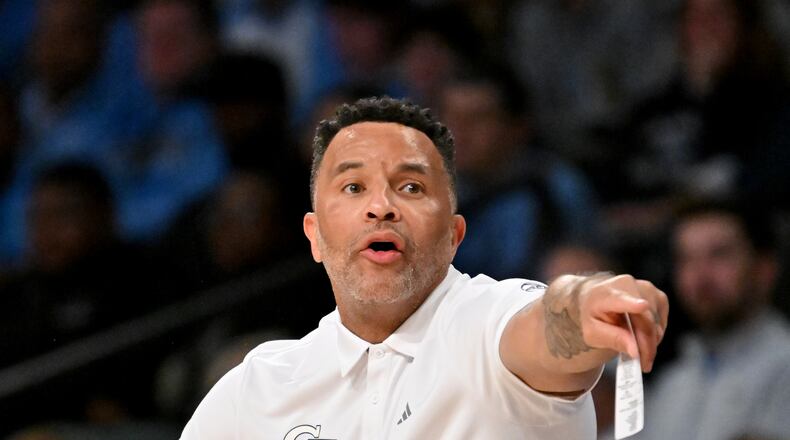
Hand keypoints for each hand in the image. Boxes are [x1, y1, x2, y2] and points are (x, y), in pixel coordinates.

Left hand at [543, 273, 668, 372]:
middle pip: (645, 319)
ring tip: (640, 351)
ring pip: (656, 321)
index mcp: (605, 294)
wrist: (596, 300)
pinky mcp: (657, 295)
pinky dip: (656, 333)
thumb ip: (613, 339)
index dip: (633, 303)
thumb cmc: (593, 316)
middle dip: (646, 344)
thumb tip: (635, 350)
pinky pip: (661, 320)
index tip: (642, 306)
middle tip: (643, 363)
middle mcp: (627, 285)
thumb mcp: (593, 333)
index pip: (620, 298)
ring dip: (651, 341)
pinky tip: (643, 337)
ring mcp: (644, 288)